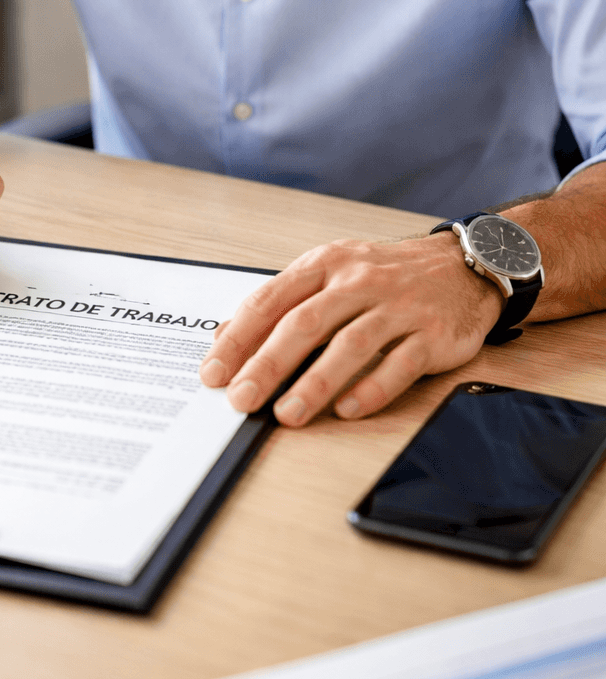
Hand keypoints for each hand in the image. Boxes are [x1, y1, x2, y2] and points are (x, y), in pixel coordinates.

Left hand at [198, 234, 502, 424]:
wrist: (464, 264)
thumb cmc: (386, 275)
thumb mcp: (330, 273)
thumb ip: (283, 302)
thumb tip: (226, 337)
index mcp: (326, 264)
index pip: (271, 300)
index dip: (239, 338)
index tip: (214, 372)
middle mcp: (359, 281)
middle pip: (305, 324)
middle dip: (268, 364)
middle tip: (241, 399)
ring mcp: (398, 306)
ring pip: (350, 345)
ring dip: (315, 383)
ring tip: (287, 414)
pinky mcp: (432, 333)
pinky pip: (399, 364)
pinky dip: (372, 388)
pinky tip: (347, 410)